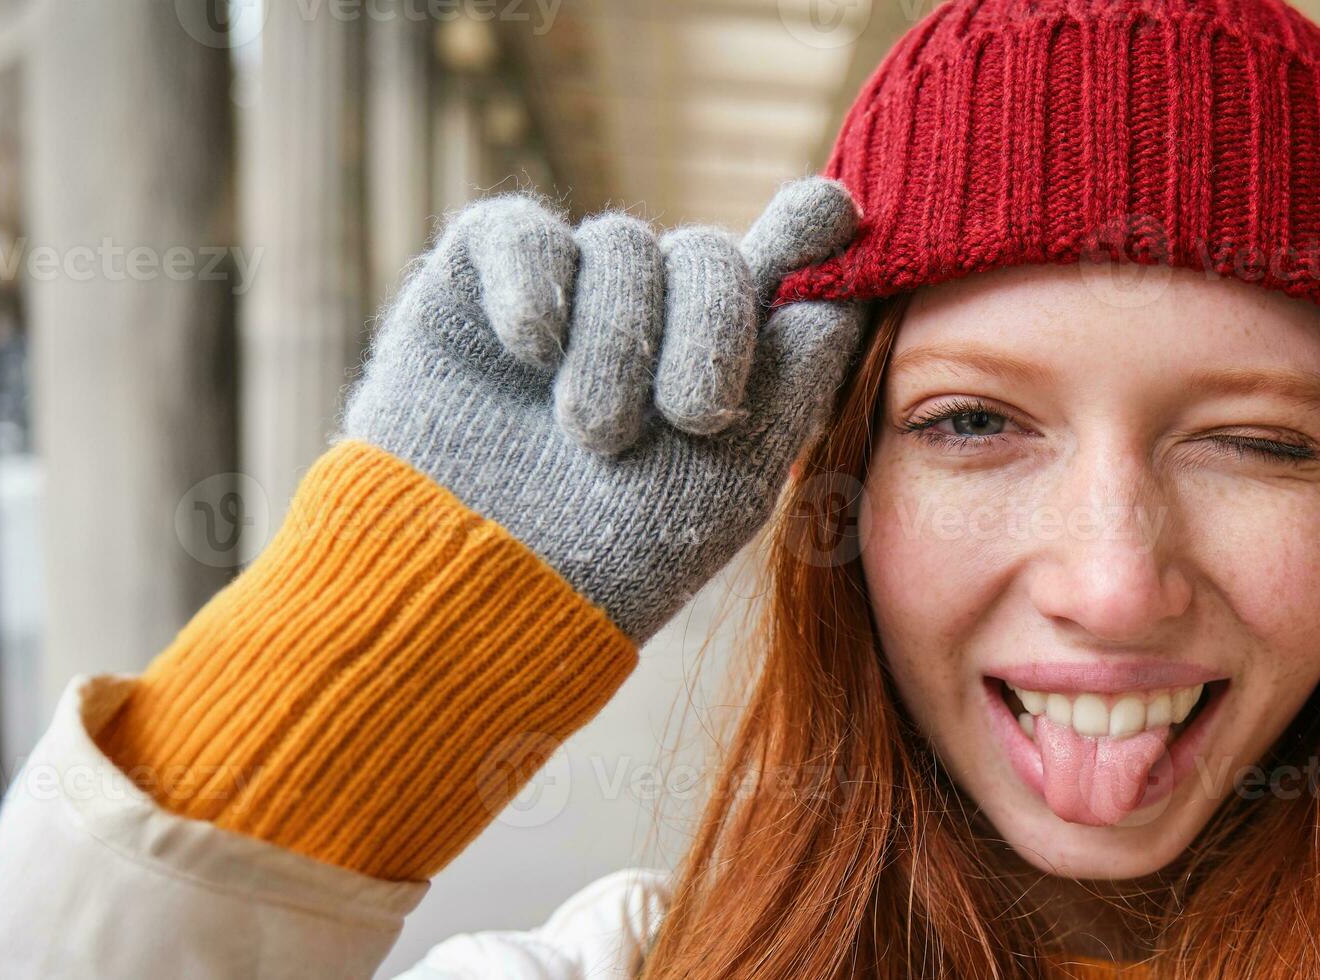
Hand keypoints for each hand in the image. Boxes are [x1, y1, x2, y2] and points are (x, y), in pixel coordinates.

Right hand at [342, 178, 861, 638]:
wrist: (485, 590)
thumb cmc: (620, 555)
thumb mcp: (737, 474)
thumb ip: (799, 376)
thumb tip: (846, 284)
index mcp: (719, 356)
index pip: (776, 263)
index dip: (811, 225)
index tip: (836, 212)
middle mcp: (647, 313)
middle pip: (707, 253)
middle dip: (712, 330)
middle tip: (692, 417)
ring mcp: (562, 293)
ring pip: (621, 246)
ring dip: (618, 343)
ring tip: (592, 436)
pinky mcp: (474, 282)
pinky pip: (519, 232)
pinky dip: (532, 284)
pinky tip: (531, 350)